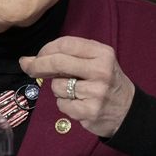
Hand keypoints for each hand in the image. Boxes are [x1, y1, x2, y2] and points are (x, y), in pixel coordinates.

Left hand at [19, 36, 134, 137]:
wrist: (128, 111)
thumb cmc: (105, 82)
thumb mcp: (96, 62)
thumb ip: (67, 57)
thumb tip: (27, 60)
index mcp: (102, 53)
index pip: (66, 44)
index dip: (46, 49)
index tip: (37, 55)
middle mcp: (101, 70)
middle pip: (58, 62)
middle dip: (37, 65)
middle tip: (28, 67)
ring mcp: (96, 92)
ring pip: (57, 86)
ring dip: (58, 89)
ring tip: (75, 92)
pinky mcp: (90, 111)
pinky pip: (62, 104)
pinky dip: (64, 105)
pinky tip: (78, 104)